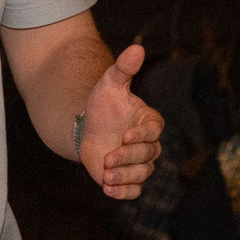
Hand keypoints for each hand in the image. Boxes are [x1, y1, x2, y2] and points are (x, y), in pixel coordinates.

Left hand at [79, 42, 163, 198]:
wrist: (87, 127)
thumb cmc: (103, 105)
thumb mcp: (110, 84)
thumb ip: (124, 69)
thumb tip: (137, 46)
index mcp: (150, 122)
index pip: (153, 132)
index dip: (141, 136)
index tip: (125, 136)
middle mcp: (148, 145)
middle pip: (147, 156)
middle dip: (127, 158)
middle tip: (108, 158)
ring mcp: (138, 164)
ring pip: (141, 174)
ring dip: (124, 177)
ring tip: (106, 178)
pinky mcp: (127, 178)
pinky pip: (133, 190)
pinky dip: (124, 193)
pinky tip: (109, 191)